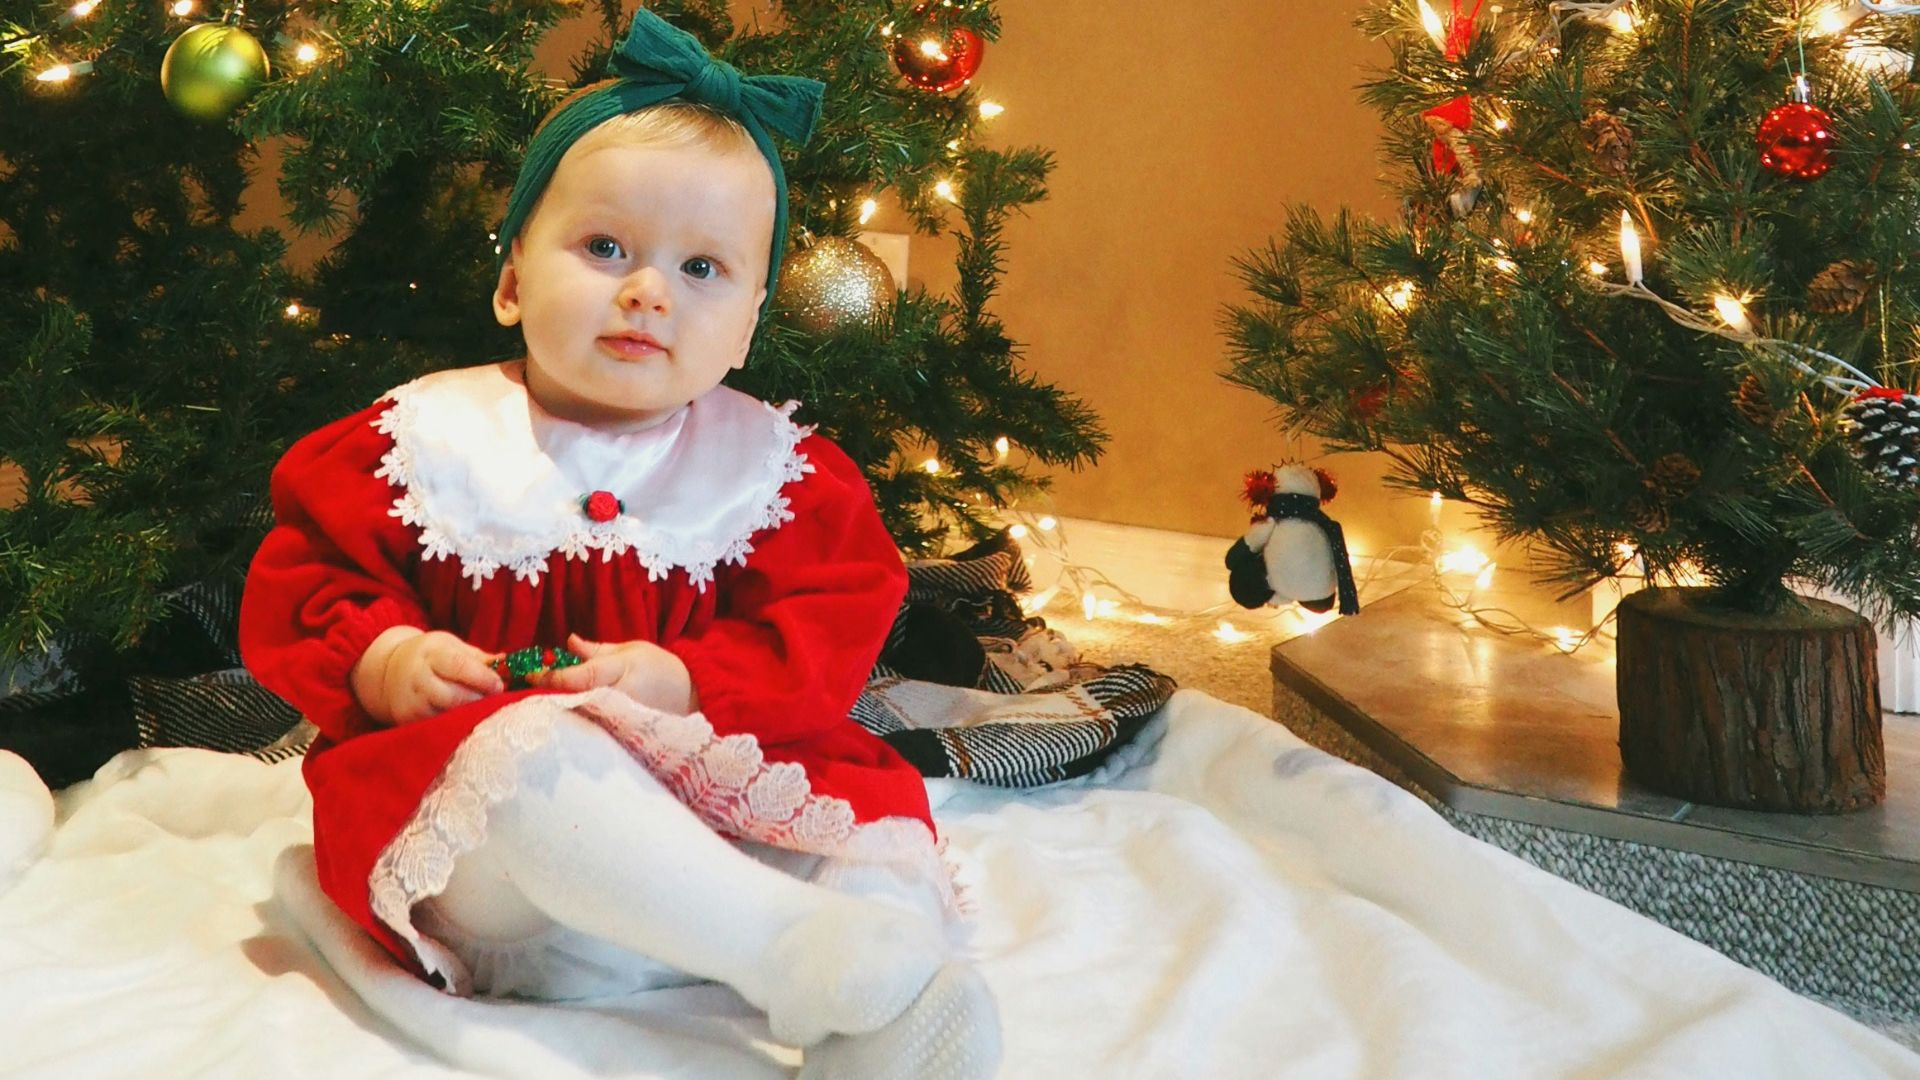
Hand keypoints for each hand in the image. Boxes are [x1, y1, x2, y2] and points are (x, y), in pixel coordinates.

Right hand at [360, 629, 504, 726]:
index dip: (482, 678)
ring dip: (469, 714)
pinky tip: (464, 718)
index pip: (458, 666)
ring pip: (447, 715)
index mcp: (431, 654)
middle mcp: (417, 678)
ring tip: (481, 708)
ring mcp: (411, 702)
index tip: (499, 685)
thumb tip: (508, 663)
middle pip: (454, 696)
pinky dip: (455, 724)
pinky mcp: (408, 720)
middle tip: (494, 700)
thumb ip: (479, 658)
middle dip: (479, 700)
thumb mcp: (452, 647)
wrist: (390, 671)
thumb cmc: (431, 657)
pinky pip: (438, 726)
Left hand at [540, 633, 695, 713]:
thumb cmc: (659, 668)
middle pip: (573, 699)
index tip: (529, 673)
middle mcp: (617, 698)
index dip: (551, 676)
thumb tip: (569, 642)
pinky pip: (592, 726)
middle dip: (548, 694)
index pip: (578, 677)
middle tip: (525, 688)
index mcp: (619, 673)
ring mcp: (619, 719)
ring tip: (537, 703)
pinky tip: (562, 717)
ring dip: (558, 709)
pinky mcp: (620, 732)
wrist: (689, 694)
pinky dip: (575, 720)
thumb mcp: (629, 650)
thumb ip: (596, 650)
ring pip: (580, 715)